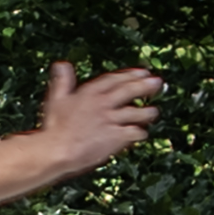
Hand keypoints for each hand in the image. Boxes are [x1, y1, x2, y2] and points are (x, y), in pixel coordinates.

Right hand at [35, 61, 164, 181]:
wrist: (58, 149)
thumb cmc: (55, 127)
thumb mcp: (57, 98)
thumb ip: (63, 81)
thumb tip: (62, 64)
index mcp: (90, 93)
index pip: (114, 79)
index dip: (130, 75)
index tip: (142, 72)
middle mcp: (104, 104)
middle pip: (129, 91)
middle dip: (145, 86)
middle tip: (158, 82)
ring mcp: (111, 120)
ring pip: (136, 113)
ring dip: (147, 112)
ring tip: (154, 111)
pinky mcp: (116, 137)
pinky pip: (133, 133)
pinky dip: (139, 133)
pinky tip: (142, 134)